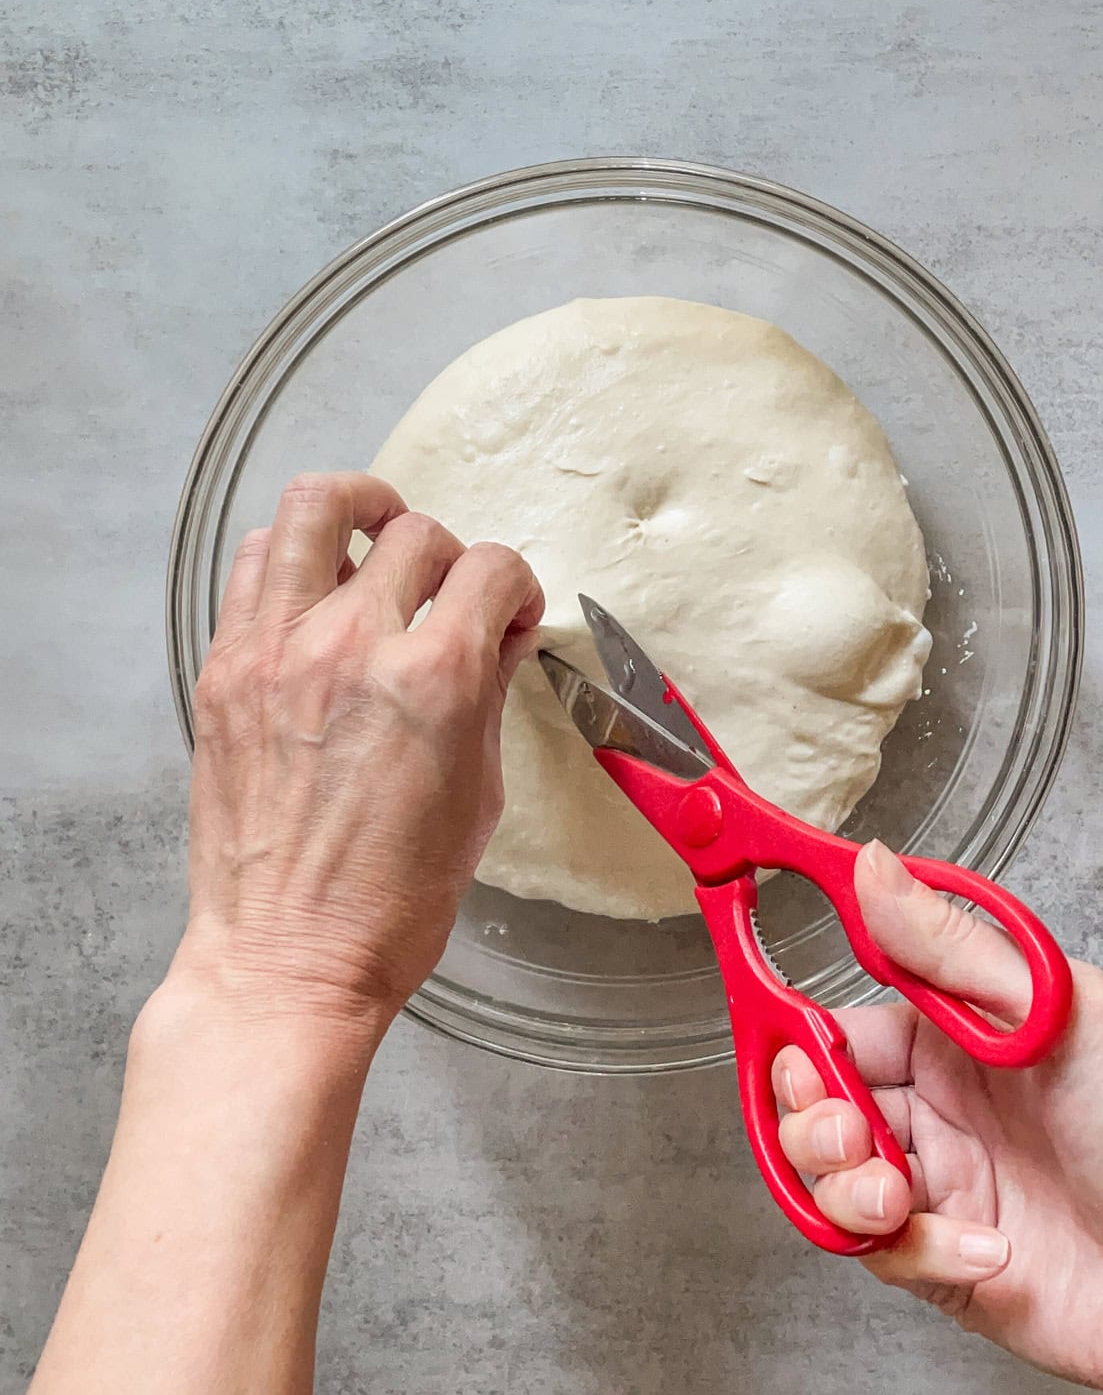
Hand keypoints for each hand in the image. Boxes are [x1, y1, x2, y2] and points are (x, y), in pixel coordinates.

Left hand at [178, 470, 543, 1033]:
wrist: (286, 960)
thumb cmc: (389, 902)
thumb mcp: (477, 796)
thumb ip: (486, 695)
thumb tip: (497, 637)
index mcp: (432, 680)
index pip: (488, 569)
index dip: (513, 585)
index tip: (508, 611)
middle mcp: (351, 645)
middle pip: (414, 531)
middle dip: (450, 556)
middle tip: (449, 594)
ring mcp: (276, 651)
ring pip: (313, 507)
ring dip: (359, 508)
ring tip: (373, 535)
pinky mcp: (224, 671)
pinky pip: (254, 566)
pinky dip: (294, 559)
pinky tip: (314, 590)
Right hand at [773, 841, 1102, 1394]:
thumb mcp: (1057, 1010)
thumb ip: (952, 948)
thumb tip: (873, 869)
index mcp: (951, 1038)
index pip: (839, 1030)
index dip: (803, 1043)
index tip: (794, 1051)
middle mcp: (935, 1109)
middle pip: (814, 1107)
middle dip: (812, 1122)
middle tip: (852, 1133)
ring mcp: (936, 1187)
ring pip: (830, 1182)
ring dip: (847, 1190)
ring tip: (898, 1195)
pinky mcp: (942, 1262)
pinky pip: (880, 1256)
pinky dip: (916, 1253)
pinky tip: (984, 1250)